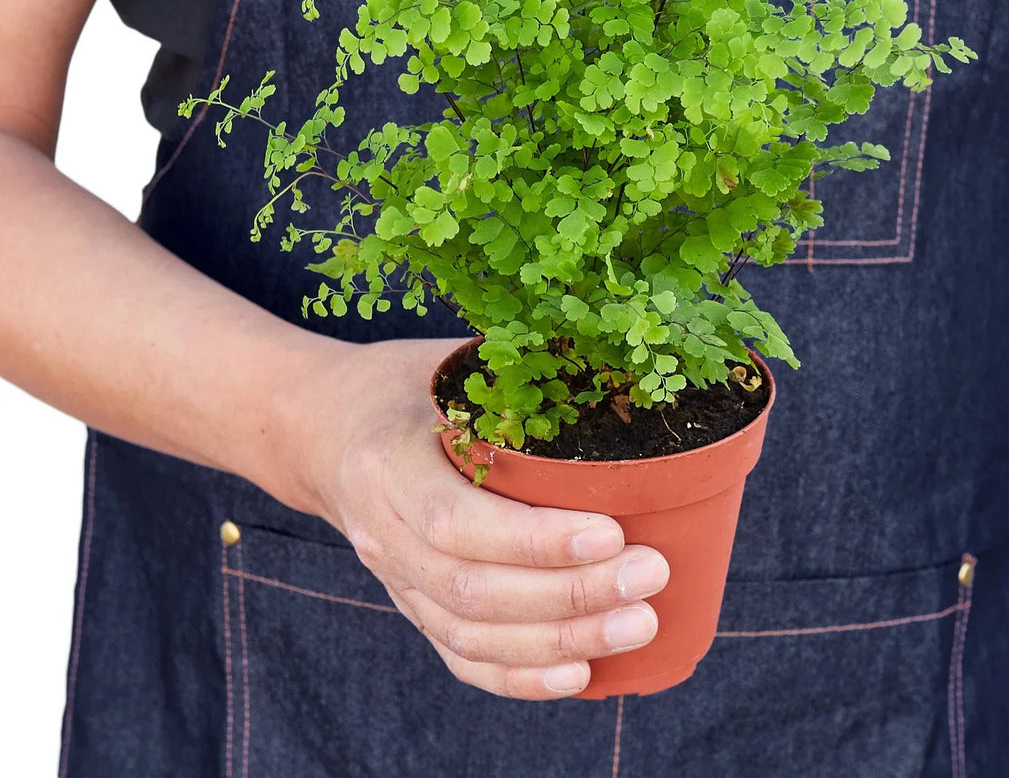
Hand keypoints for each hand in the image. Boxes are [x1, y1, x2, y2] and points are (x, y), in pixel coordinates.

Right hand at [288, 336, 670, 698]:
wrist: (327, 428)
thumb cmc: (405, 385)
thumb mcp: (447, 364)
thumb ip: (514, 379)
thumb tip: (618, 380)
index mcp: (386, 463)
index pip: (456, 521)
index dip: (535, 540)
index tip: (612, 532)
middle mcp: (381, 532)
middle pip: (472, 590)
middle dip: (570, 594)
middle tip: (649, 574)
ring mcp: (393, 578)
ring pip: (471, 634)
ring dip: (562, 640)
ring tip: (638, 622)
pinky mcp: (411, 604)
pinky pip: (461, 657)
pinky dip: (521, 676)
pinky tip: (581, 674)